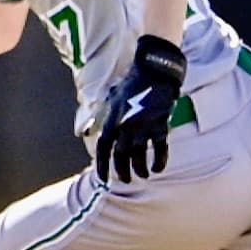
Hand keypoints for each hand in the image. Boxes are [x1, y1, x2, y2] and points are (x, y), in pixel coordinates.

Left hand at [95, 35, 186, 183]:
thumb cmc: (133, 83)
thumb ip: (104, 114)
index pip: (103, 147)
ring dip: (140, 170)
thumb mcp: (112, 97)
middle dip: (122, 171)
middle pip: (120, 155)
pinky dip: (159, 162)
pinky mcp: (160, 125)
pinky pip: (160, 149)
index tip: (103, 179)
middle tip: (126, 179)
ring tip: (143, 175)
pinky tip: (158, 168)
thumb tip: (90, 127)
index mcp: (112, 119)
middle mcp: (125, 125)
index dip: (102, 165)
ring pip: (138, 156)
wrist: (154, 70)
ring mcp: (143, 125)